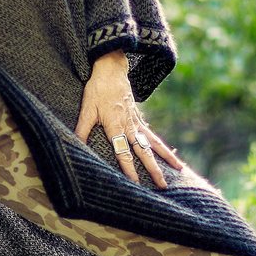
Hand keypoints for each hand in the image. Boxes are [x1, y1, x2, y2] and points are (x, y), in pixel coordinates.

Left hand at [75, 51, 185, 187]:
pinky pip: (152, 136)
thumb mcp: (86, 108)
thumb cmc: (97, 89)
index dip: (128, 168)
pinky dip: (162, 146)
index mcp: (116, 125)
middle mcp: (130, 126)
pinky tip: (169, 155)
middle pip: (144, 152)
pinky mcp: (139, 119)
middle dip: (154, 169)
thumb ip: (83, 128)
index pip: (123, 151)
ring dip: (166, 157)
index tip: (135, 183)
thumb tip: (75, 144)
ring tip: (180, 169)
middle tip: (163, 185)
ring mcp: (137, 122)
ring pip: (154, 143)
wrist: (112, 70)